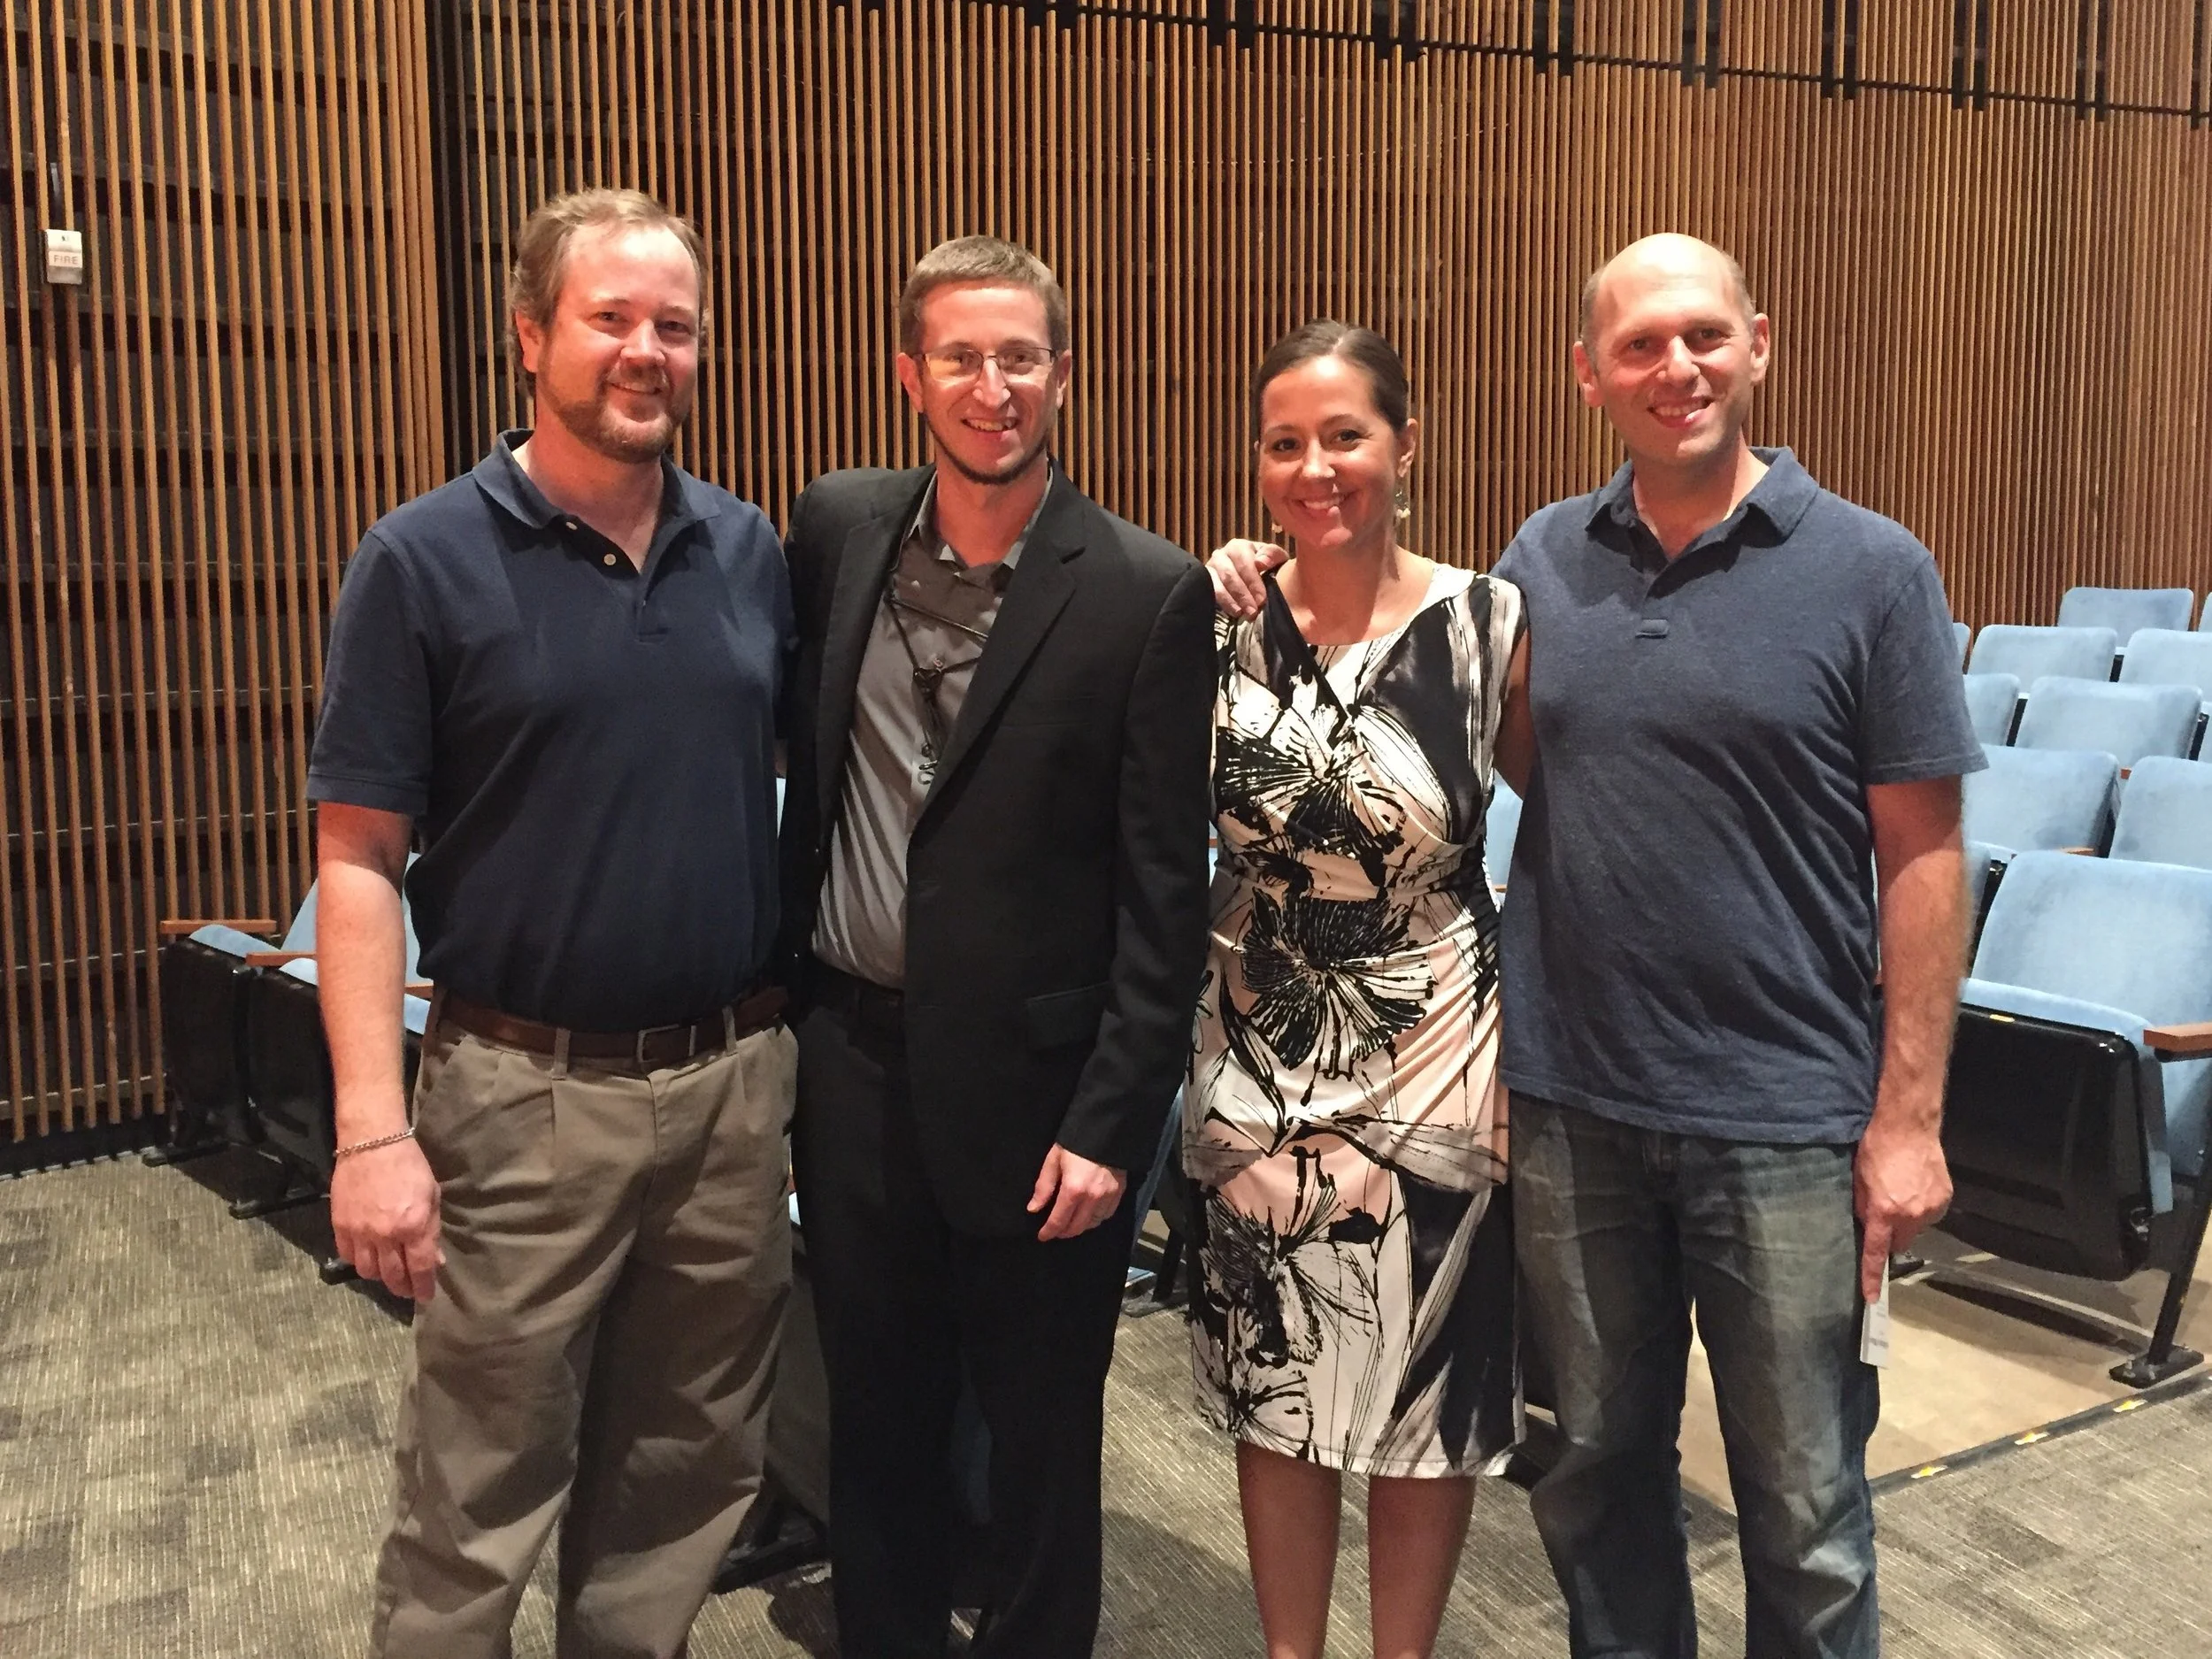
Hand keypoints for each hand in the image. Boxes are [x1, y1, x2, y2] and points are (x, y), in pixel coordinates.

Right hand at [331, 1135, 443, 1301]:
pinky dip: (359, 1262)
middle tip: (409, 1291)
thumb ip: (432, 1231)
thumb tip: (435, 1261)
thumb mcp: (432, 1196)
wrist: (372, 1143)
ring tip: (389, 1273)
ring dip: (381, 1277)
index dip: (424, 1287)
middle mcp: (385, 1235)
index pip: (420, 1269)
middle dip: (403, 1288)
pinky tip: (368, 1258)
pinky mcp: (340, 1226)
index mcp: (413, 1226)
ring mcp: (360, 1232)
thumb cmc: (409, 1165)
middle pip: (393, 1276)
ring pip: (368, 1272)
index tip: (426, 1296)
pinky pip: (348, 1256)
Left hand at [1027, 1145, 1127, 1240]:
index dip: (1049, 1231)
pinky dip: (1096, 1219)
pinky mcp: (1119, 1193)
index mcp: (1073, 1190)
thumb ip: (1044, 1187)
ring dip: (1080, 1226)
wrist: (1106, 1128)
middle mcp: (1092, 1198)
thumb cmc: (1074, 1143)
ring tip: (1071, 1221)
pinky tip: (1088, 1213)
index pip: (1059, 1221)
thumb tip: (1034, 1209)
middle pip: (1077, 1227)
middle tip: (1055, 1230)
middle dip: (1063, 1232)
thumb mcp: (1054, 1160)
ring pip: (1093, 1224)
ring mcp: (1108, 1197)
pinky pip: (1107, 1215)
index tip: (1042, 1236)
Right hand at [1207, 538, 1288, 618]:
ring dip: (1230, 600)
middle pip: (1229, 574)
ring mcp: (1210, 569)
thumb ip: (1273, 555)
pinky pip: (1208, 593)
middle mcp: (1221, 555)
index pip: (1244, 562)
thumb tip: (1260, 562)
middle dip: (1242, 594)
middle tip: (1252, 611)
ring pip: (1217, 584)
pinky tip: (1231, 612)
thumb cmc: (1267, 568)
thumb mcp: (1276, 559)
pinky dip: (1221, 603)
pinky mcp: (1204, 583)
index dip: (1253, 581)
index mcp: (1239, 547)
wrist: (1253, 579)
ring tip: (1241, 613)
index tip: (1262, 599)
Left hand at [1853, 1116, 1950, 1301]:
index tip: (1871, 1297)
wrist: (1907, 1125)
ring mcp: (1931, 1206)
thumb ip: (1862, 1208)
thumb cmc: (1875, 1148)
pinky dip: (1921, 1207)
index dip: (1871, 1276)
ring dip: (1907, 1219)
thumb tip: (1866, 1227)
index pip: (1876, 1252)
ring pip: (1916, 1228)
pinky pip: (1929, 1213)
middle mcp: (1910, 1214)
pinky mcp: (1944, 1197)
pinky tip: (1913, 1187)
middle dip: (1890, 1235)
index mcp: (1884, 1211)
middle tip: (1883, 1214)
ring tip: (1900, 1193)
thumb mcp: (1857, 1181)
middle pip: (1899, 1242)